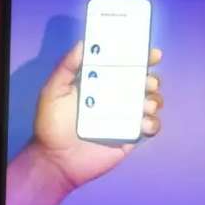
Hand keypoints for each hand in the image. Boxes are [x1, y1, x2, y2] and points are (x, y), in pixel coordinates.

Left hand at [34, 42, 162, 188]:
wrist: (55, 160)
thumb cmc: (51, 124)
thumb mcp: (53, 91)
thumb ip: (67, 66)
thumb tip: (83, 44)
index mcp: (101, 83)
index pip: (125, 65)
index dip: (141, 57)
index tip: (151, 54)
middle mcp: (116, 97)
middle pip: (144, 82)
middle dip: (151, 79)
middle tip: (147, 82)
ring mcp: (126, 117)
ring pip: (152, 102)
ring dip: (154, 99)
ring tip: (144, 104)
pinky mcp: (131, 136)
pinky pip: (151, 126)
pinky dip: (153, 123)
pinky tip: (143, 124)